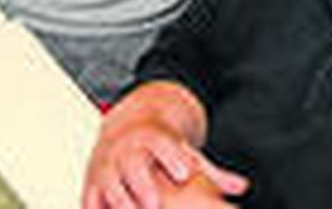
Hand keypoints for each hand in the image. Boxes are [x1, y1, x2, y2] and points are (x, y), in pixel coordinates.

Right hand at [82, 86, 248, 208]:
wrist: (126, 130)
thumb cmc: (162, 151)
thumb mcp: (187, 154)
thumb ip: (213, 173)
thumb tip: (242, 187)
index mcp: (153, 137)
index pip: (161, 142)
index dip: (172, 156)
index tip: (183, 172)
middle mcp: (127, 149)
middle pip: (132, 162)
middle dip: (142, 183)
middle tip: (154, 204)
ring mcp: (107, 165)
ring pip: (107, 181)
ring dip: (117, 200)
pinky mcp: (91, 182)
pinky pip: (89, 198)